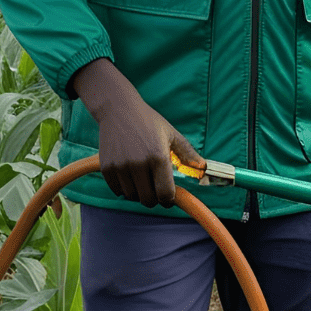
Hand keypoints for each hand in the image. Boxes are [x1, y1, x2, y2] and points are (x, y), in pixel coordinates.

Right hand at [71, 58, 203, 208]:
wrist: (119, 110)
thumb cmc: (149, 122)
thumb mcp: (172, 134)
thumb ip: (188, 153)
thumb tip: (203, 168)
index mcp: (158, 156)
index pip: (164, 193)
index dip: (169, 200)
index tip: (169, 198)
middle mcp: (139, 163)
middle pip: (148, 200)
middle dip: (155, 199)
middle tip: (156, 190)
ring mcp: (121, 166)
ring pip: (132, 196)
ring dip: (139, 193)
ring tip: (143, 180)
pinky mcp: (107, 167)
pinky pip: (117, 190)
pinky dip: (124, 189)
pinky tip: (130, 176)